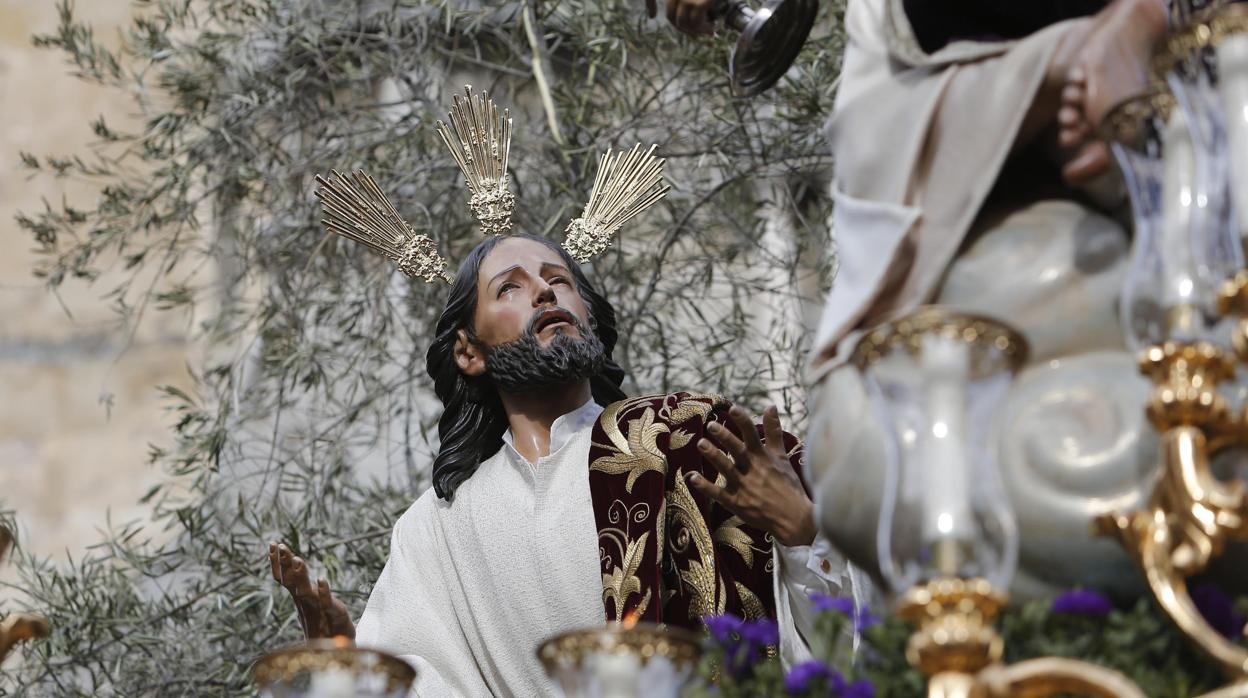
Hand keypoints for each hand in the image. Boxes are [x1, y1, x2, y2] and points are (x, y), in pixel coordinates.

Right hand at [269, 542, 355, 639]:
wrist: (338, 647)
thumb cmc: (323, 624)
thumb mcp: (311, 600)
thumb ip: (302, 585)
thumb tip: (293, 563)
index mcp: (299, 597)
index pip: (285, 577)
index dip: (279, 562)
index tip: (272, 544)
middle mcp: (305, 601)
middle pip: (292, 580)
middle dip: (285, 562)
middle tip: (278, 545)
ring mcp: (318, 608)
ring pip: (305, 590)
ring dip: (301, 576)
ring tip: (298, 560)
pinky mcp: (333, 613)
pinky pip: (326, 601)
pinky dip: (323, 591)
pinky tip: (321, 580)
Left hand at [646, 0, 715, 36]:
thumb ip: (689, 7)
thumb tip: (689, 30)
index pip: (670, 15)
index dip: (679, 27)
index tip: (691, 33)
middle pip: (676, 21)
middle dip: (689, 31)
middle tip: (700, 35)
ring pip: (686, 24)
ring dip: (698, 31)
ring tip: (710, 31)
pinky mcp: (700, 3)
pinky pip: (697, 23)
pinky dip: (704, 29)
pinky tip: (713, 28)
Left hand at [687, 404, 816, 546]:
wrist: (794, 519)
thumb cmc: (788, 484)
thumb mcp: (782, 456)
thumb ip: (773, 431)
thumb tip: (770, 406)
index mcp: (763, 457)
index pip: (753, 435)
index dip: (743, 421)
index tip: (732, 408)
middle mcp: (753, 470)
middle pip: (738, 450)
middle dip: (725, 437)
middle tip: (712, 425)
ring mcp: (744, 487)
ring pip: (726, 469)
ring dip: (714, 456)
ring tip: (701, 444)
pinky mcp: (737, 503)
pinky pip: (718, 494)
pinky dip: (705, 486)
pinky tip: (692, 477)